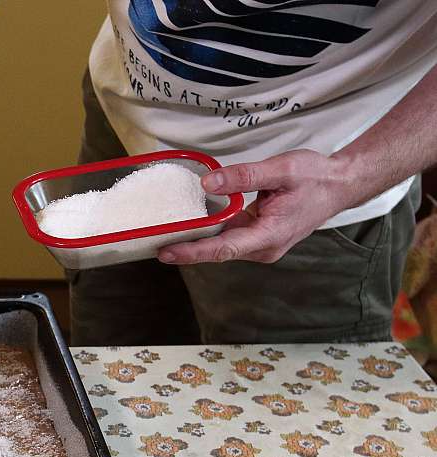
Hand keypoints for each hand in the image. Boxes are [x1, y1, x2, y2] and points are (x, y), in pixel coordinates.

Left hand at [157, 149, 354, 263]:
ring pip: (221, 245)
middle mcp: (263, 247)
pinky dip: (209, 231)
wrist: (340, 184)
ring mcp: (260, 244)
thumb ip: (243, 177)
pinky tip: (189, 223)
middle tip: (152, 242)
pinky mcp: (257, 237)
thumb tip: (208, 183)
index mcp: (270, 236)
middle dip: (186, 248)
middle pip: (218, 251)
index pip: (223, 249)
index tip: (166, 253)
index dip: (193, 252)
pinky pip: (228, 236)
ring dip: (195, 241)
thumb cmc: (315, 177)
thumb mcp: (280, 170)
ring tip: (163, 234)